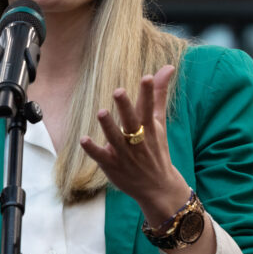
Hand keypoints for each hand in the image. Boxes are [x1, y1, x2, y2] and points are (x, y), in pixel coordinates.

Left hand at [79, 64, 189, 225]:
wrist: (158, 187)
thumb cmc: (156, 149)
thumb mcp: (159, 122)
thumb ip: (159, 94)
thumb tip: (168, 66)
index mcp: (149, 127)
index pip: (148, 107)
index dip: (148, 92)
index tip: (147, 77)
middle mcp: (137, 139)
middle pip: (131, 121)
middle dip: (126, 107)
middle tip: (119, 91)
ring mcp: (124, 153)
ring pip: (115, 138)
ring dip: (108, 126)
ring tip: (102, 112)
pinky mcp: (112, 165)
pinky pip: (101, 157)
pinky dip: (93, 149)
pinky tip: (84, 139)